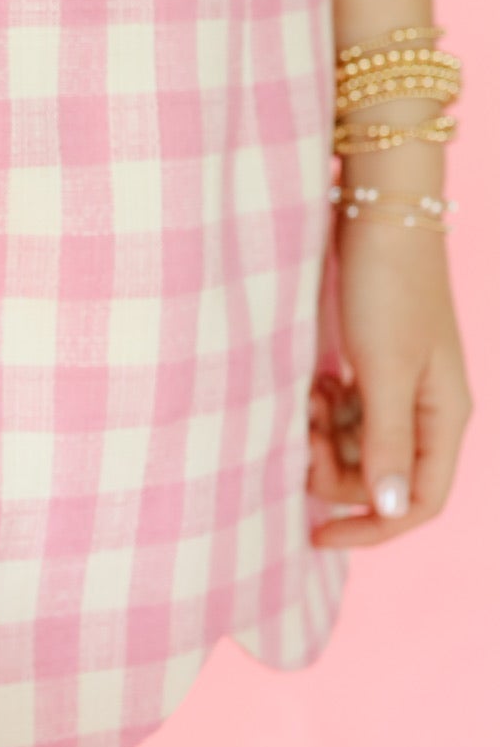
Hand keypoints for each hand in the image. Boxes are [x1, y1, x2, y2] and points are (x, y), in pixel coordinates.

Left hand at [308, 215, 472, 545]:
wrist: (380, 212)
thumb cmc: (387, 286)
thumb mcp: (384, 369)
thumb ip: (388, 440)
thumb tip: (391, 508)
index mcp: (445, 417)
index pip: (419, 503)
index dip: (371, 528)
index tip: (316, 533)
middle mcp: (427, 410)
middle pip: (380, 480)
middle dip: (336, 471)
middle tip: (302, 433)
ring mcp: (400, 388)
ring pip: (358, 447)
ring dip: (326, 438)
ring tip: (306, 397)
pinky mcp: (374, 366)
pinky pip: (347, 415)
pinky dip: (324, 412)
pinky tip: (309, 384)